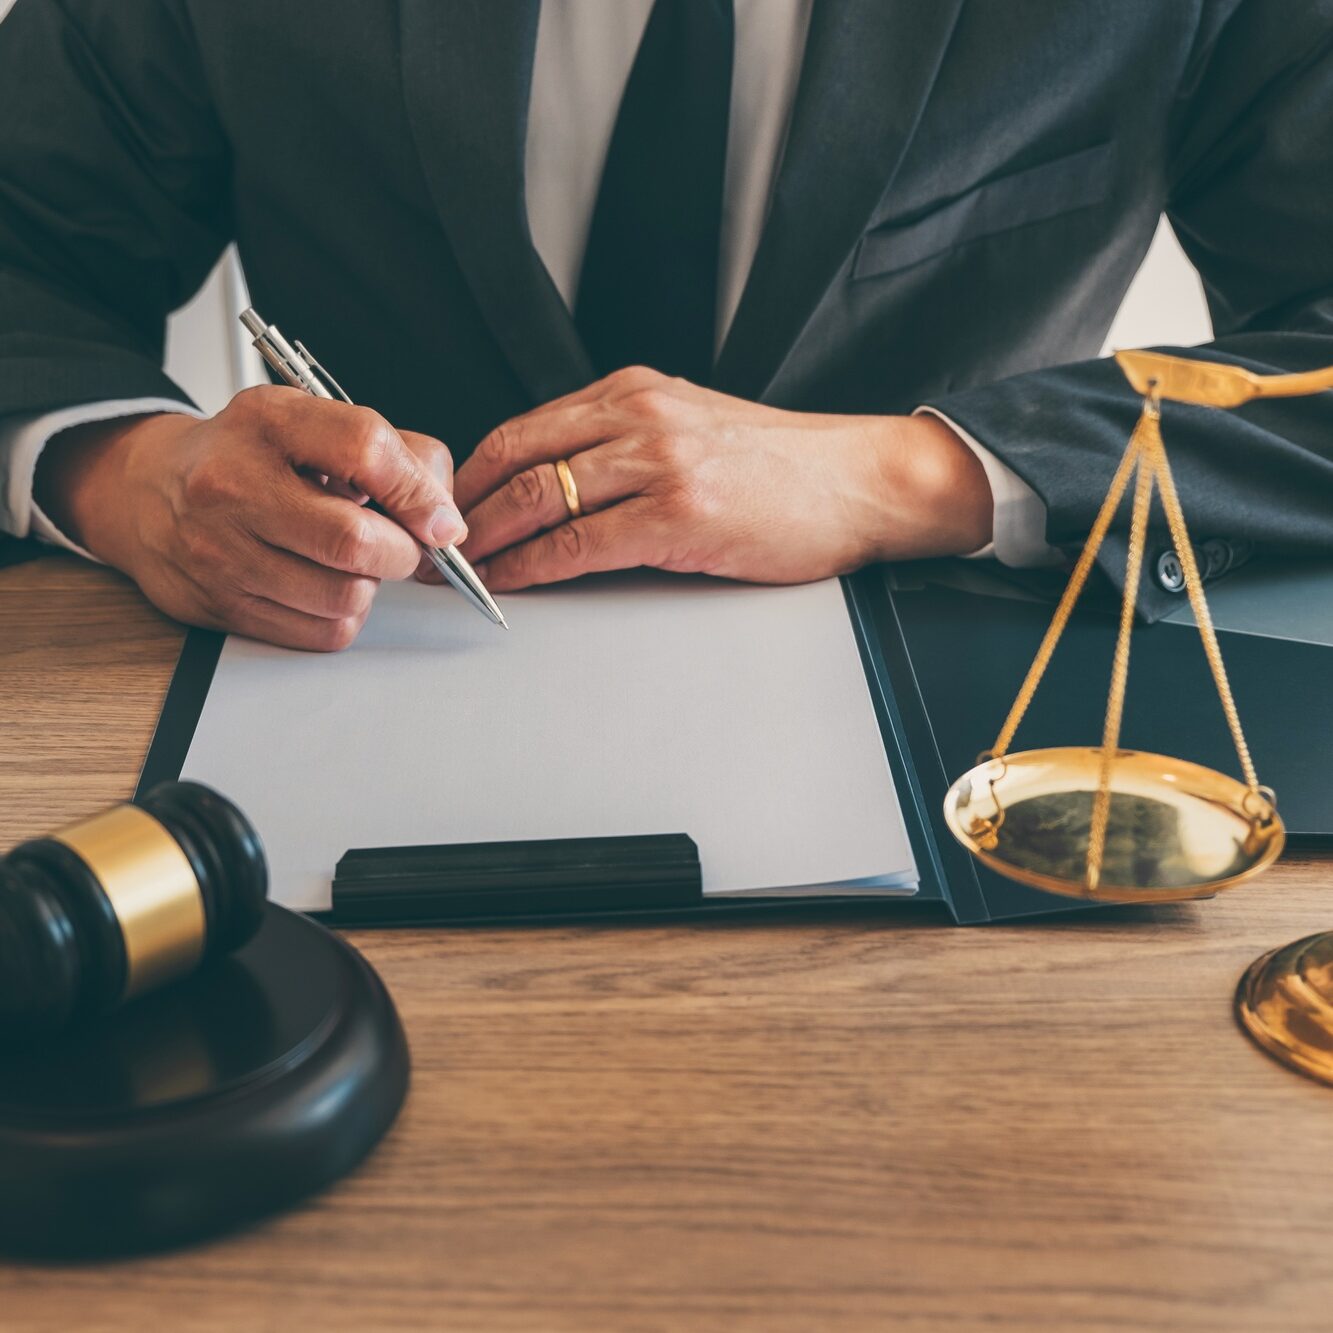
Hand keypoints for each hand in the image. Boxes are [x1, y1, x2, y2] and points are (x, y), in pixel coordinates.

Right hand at [33, 386, 464, 649]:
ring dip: (369, 585)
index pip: (365, 449)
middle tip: (401, 546)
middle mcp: (234, 484)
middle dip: (402, 552)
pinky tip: (322, 585)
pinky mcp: (222, 605)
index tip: (441, 521)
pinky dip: (341, 615)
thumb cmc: (250, 457)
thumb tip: (445, 517)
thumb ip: (394, 454)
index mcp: (269, 421)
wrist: (149, 491)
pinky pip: (322, 631)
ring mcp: (221, 550)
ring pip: (345, 595)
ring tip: (350, 562)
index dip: (420, 493)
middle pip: (356, 540)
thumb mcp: (313, 425)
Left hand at [452, 368, 992, 590]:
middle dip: (465, 507)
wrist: (857, 482)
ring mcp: (658, 462)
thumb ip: (626, 443)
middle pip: (517, 458)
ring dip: (489, 540)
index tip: (450, 505)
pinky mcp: (678, 515)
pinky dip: (535, 566)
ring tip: (460, 571)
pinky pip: (581, 543)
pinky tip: (513, 582)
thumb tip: (559, 486)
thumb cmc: (782, 466)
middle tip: (432, 541)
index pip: (525, 427)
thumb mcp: (693, 427)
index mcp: (635, 391)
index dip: (473, 471)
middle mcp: (638, 416)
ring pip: (540, 498)